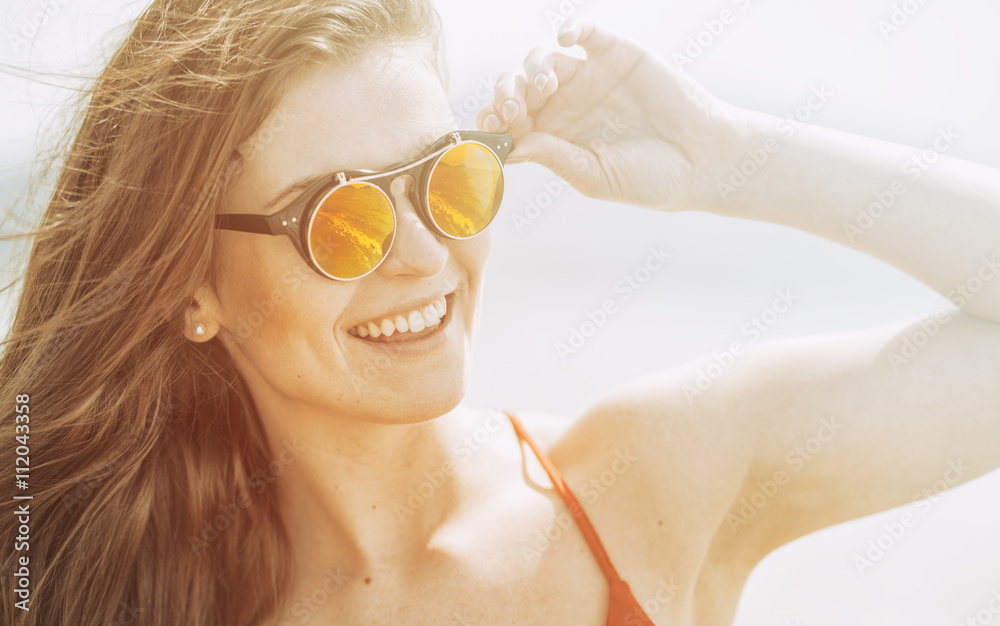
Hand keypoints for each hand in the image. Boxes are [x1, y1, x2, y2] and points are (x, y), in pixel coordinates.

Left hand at [477, 20, 753, 212]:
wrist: (703, 161)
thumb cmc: (649, 179)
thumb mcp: (594, 175)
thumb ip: (554, 157)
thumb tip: (512, 145)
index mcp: (554, 138)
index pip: (510, 123)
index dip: (493, 122)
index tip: (491, 128)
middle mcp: (565, 105)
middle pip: (518, 88)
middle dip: (506, 94)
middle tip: (510, 107)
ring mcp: (589, 77)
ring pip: (543, 59)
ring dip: (533, 68)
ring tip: (545, 84)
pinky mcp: (615, 54)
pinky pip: (584, 33)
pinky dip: (570, 29)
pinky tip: (565, 39)